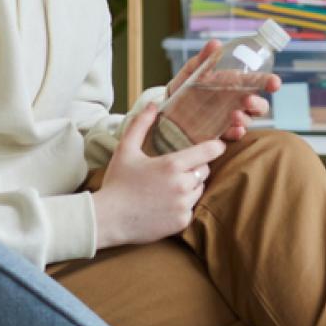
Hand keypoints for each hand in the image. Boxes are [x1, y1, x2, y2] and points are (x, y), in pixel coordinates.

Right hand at [91, 104, 225, 246]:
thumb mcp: (126, 149)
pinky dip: (183, 205)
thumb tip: (153, 104)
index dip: (215, 146)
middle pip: (205, 171)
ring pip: (199, 190)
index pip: (209, 151)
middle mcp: (182, 185)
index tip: (216, 145)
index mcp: (172, 165)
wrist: (108, 219)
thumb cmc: (117, 182)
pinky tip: (165, 204)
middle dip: (195, 168)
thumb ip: (141, 124)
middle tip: (176, 170)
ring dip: (190, 186)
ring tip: (167, 187)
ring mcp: (183, 205)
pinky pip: (191, 208)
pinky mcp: (182, 221)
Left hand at [168, 41, 278, 142]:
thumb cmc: (184, 88)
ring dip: (245, 119)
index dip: (268, 82)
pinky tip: (235, 130)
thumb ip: (204, 58)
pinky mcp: (220, 134)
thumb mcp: (192, 71)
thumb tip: (215, 43)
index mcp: (234, 84)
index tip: (275, 83)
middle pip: (259, 106)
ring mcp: (229, 119)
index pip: (256, 82)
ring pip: (248, 121)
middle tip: (248, 100)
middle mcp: (236, 102)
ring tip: (235, 115)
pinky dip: (237, 133)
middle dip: (258, 104)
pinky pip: (233, 135)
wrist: (167, 110)